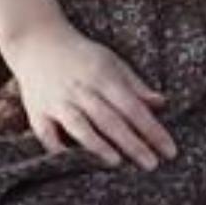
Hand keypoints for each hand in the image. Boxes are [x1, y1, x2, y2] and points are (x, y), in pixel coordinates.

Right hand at [4, 15, 177, 167]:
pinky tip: (70, 162)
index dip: (152, 130)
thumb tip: (162, 104)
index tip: (169, 150)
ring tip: (116, 162)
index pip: (133, 107)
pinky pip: (45, 132)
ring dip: (97, 144)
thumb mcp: (112, 62)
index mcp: (103, 76)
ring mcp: (57, 100)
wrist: (36, 40)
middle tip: (152, 165)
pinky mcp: (37, 110)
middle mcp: (81, 89)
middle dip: (132, 143)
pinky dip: (56, 147)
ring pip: (79, 125)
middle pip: (109, 119)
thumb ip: (135, 85)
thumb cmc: (81, 55)